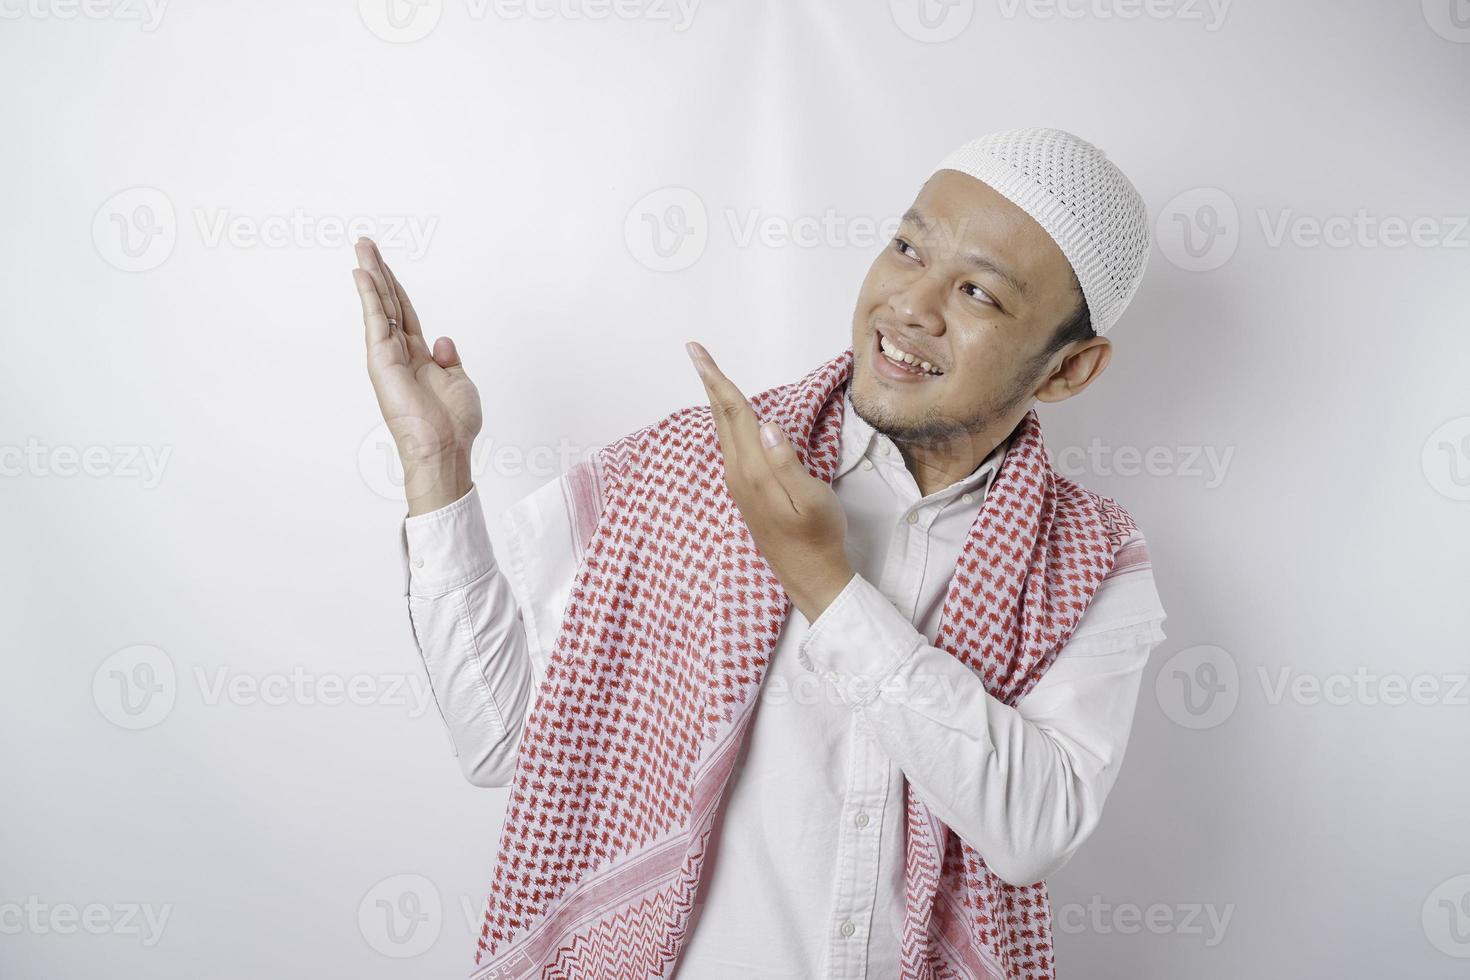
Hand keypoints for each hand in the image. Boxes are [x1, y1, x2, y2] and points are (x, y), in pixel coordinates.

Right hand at [353, 237, 481, 515]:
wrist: (445, 447)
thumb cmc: (453, 424)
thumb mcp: (459, 382)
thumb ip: (448, 358)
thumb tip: (442, 338)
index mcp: (418, 357)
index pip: (405, 313)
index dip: (396, 288)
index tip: (386, 265)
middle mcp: (400, 353)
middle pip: (388, 303)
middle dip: (378, 272)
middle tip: (366, 243)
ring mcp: (388, 356)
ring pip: (380, 306)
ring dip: (371, 275)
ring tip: (362, 247)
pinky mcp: (382, 360)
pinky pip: (376, 321)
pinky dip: (369, 296)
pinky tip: (363, 274)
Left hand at [686, 341, 854, 622]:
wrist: (809, 575)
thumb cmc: (818, 535)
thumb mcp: (810, 498)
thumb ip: (786, 462)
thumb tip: (766, 425)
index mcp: (753, 469)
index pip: (732, 412)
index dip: (716, 379)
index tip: (697, 351)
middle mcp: (738, 473)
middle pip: (721, 417)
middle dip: (709, 382)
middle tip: (696, 351)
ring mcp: (738, 484)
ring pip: (723, 431)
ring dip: (716, 401)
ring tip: (711, 375)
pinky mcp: (744, 491)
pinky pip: (730, 445)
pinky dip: (726, 421)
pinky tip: (730, 417)